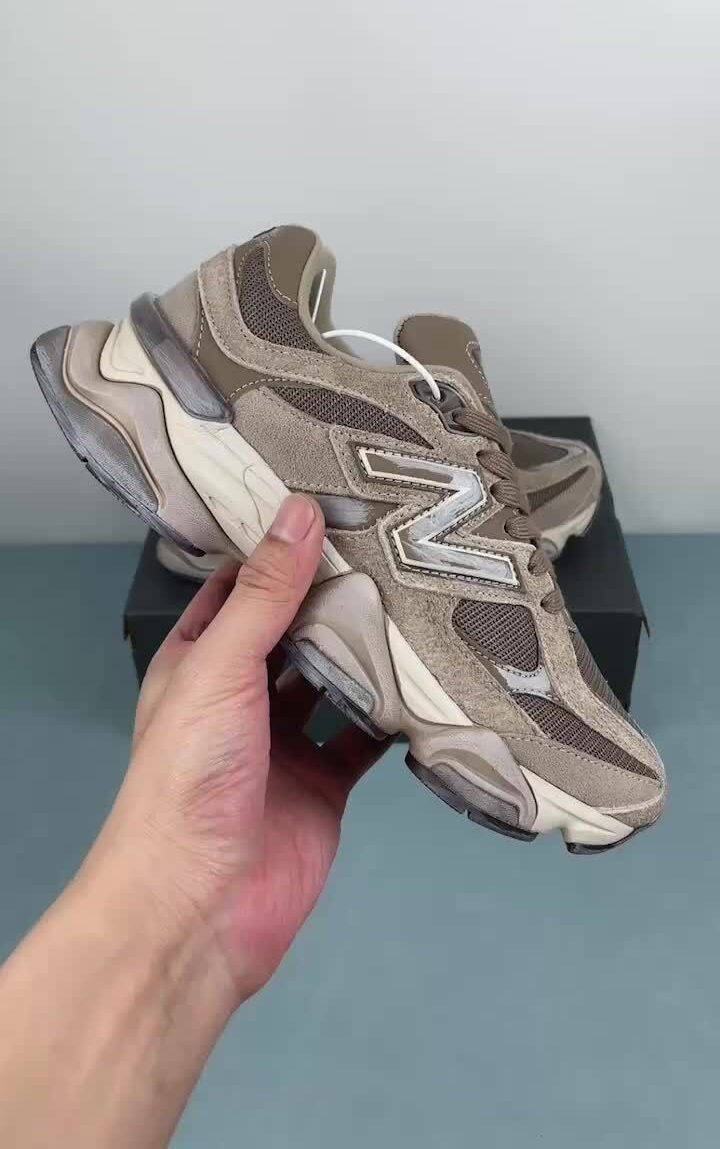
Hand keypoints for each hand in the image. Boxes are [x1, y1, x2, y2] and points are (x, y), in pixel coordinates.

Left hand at [87, 494, 388, 1005]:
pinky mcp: (327, 782)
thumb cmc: (190, 776)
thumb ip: (264, 595)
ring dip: (369, 650)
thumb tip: (297, 511)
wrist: (201, 908)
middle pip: (295, 630)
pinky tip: (429, 678)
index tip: (331, 503)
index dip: (278, 548)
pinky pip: (365, 735)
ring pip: (336, 679)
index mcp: (199, 661)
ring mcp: (285, 741)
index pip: (240, 588)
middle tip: (396, 544)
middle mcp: (241, 695)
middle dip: (336, 595)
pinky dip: (394, 712)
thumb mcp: (220, 668)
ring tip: (422, 596)